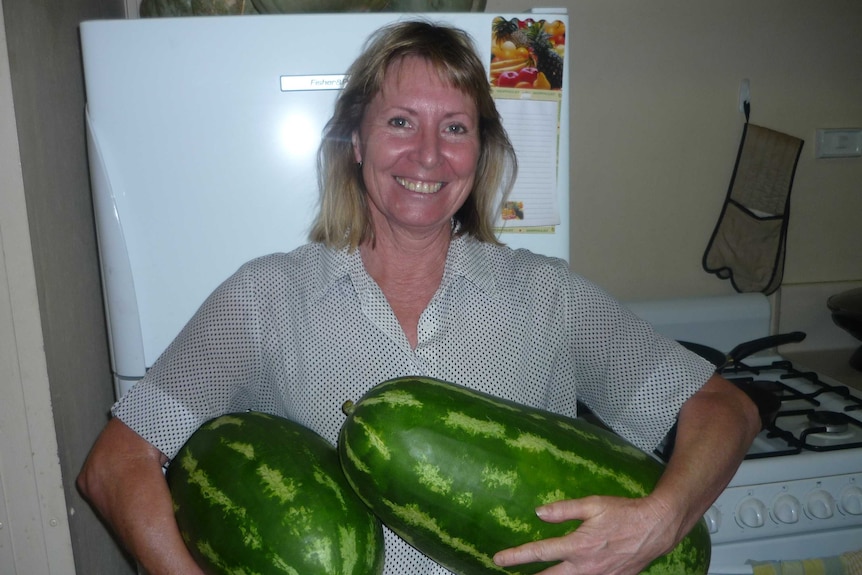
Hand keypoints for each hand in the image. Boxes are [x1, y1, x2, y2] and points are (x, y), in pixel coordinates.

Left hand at [493, 495, 678, 574]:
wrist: (655, 529)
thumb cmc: (623, 513)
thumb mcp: (592, 505)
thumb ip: (564, 510)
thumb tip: (539, 513)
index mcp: (578, 546)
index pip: (540, 553)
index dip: (516, 556)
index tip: (498, 559)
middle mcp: (585, 567)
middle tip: (509, 574)